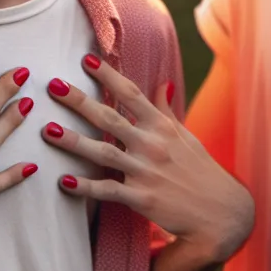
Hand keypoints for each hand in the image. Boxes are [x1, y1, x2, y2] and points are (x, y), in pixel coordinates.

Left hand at [42, 54, 254, 263]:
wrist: (222, 211)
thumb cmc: (200, 169)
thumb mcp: (186, 135)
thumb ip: (166, 110)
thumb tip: (162, 84)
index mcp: (161, 126)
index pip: (131, 94)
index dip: (108, 75)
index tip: (86, 60)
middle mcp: (152, 144)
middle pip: (109, 118)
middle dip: (79, 101)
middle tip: (53, 86)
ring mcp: (146, 171)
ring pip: (103, 152)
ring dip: (73, 141)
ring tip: (48, 131)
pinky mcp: (142, 198)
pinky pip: (108, 191)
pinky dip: (86, 187)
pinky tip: (64, 181)